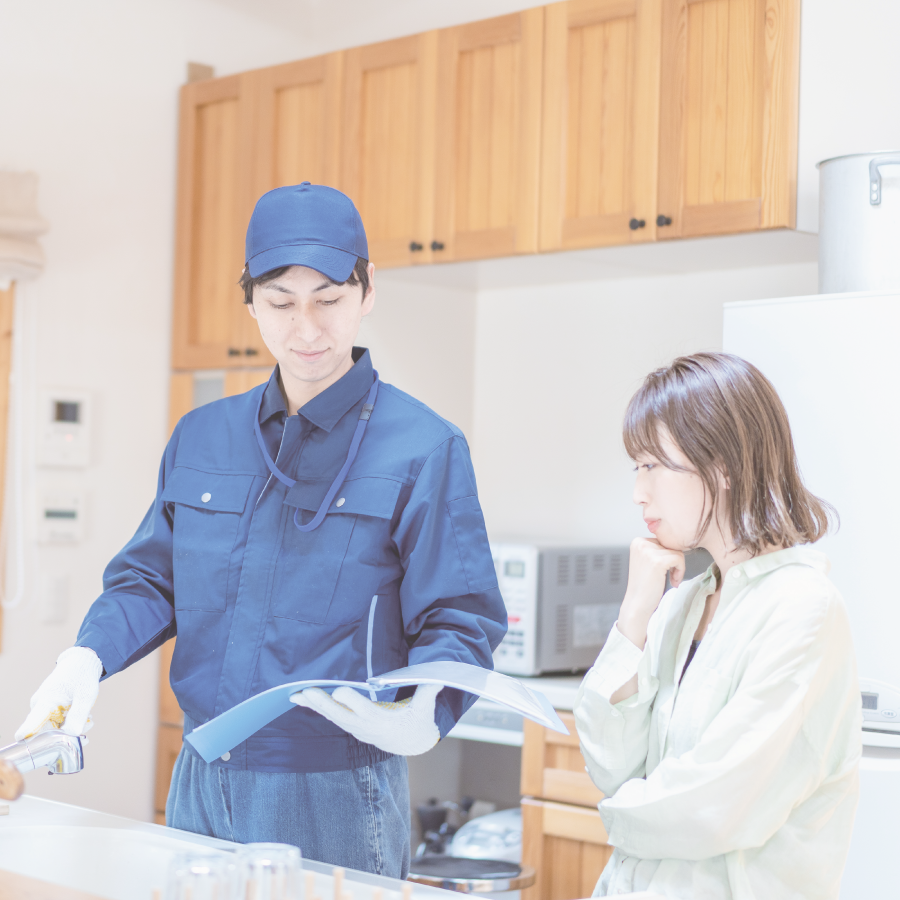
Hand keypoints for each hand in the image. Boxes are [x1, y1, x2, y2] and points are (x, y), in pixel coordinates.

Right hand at [15, 647, 102, 740]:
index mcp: (46, 701)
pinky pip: (57, 723)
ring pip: (53, 729)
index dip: (30, 740)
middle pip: (45, 732)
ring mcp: (43, 708)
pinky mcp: (48, 709)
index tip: (34, 750)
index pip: (30, 725)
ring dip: (71, 729)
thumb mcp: (86, 695)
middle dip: (65, 736)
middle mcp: (39, 706)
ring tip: (88, 720)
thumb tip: (73, 735)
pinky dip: (70, 723)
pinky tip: (84, 717)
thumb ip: (78, 715)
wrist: (81, 663)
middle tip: (85, 732)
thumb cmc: (82, 676)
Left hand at [291, 684, 440, 755]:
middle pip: (341, 714)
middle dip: (323, 703)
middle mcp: (365, 726)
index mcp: (383, 722)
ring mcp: (355, 727)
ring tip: (295, 694)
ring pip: (332, 716)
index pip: (365, 711)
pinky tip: (300, 698)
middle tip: (306, 691)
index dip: (352, 701)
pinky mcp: (349, 724)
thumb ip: (428, 691)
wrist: (409, 743)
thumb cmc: (417, 723)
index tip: (340, 690)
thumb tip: (437, 675)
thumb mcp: (425, 710)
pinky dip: (315, 707)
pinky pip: (330, 715)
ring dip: (313, 705)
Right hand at [617, 537, 685, 649]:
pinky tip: (673, 582)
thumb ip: (657, 550)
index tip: (665, 571)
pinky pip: (679, 559)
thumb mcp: (648, 562)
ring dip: (678, 568)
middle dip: (674, 562)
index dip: (668, 557)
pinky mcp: (658, 561)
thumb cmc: (645, 586)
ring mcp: (648, 551)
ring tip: (671, 580)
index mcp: (637, 542)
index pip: (664, 541)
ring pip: (677, 551)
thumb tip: (678, 541)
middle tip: (670, 577)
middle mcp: (641, 543)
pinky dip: (680, 571)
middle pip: (671, 545)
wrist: (637, 604)